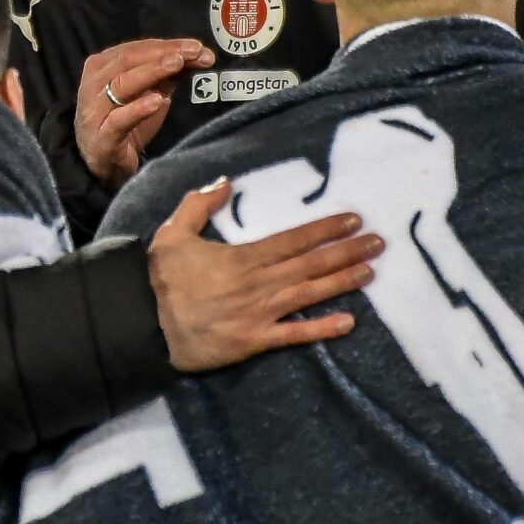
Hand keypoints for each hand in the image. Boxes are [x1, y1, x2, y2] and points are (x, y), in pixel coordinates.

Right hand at [76, 38, 214, 187]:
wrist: (105, 163)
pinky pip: (119, 119)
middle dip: (163, 54)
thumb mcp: (150, 93)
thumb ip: (170, 73)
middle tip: (192, 52)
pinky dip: (138, 108)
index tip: (196, 46)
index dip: (167, 45)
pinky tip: (158, 101)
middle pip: (128, 60)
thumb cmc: (127, 122)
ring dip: (151, 72)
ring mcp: (94, 110)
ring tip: (177, 65)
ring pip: (121, 85)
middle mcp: (93, 84)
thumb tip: (200, 54)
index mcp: (102, 66)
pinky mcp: (102, 137)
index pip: (136, 48)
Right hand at [147, 177, 379, 369]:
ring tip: (370, 272)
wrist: (145, 326)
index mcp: (243, 258)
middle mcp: (258, 284)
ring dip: (341, 282)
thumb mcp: (172, 232)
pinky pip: (293, 336)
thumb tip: (226, 181)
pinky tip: (348, 323)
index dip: (325, 230)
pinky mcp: (255, 342)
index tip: (353, 221)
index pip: (293, 240)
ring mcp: (259, 314)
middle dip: (345, 252)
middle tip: (378, 243)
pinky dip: (321, 330)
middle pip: (310, 265)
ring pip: (308, 295)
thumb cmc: (161, 281)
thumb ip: (199, 204)